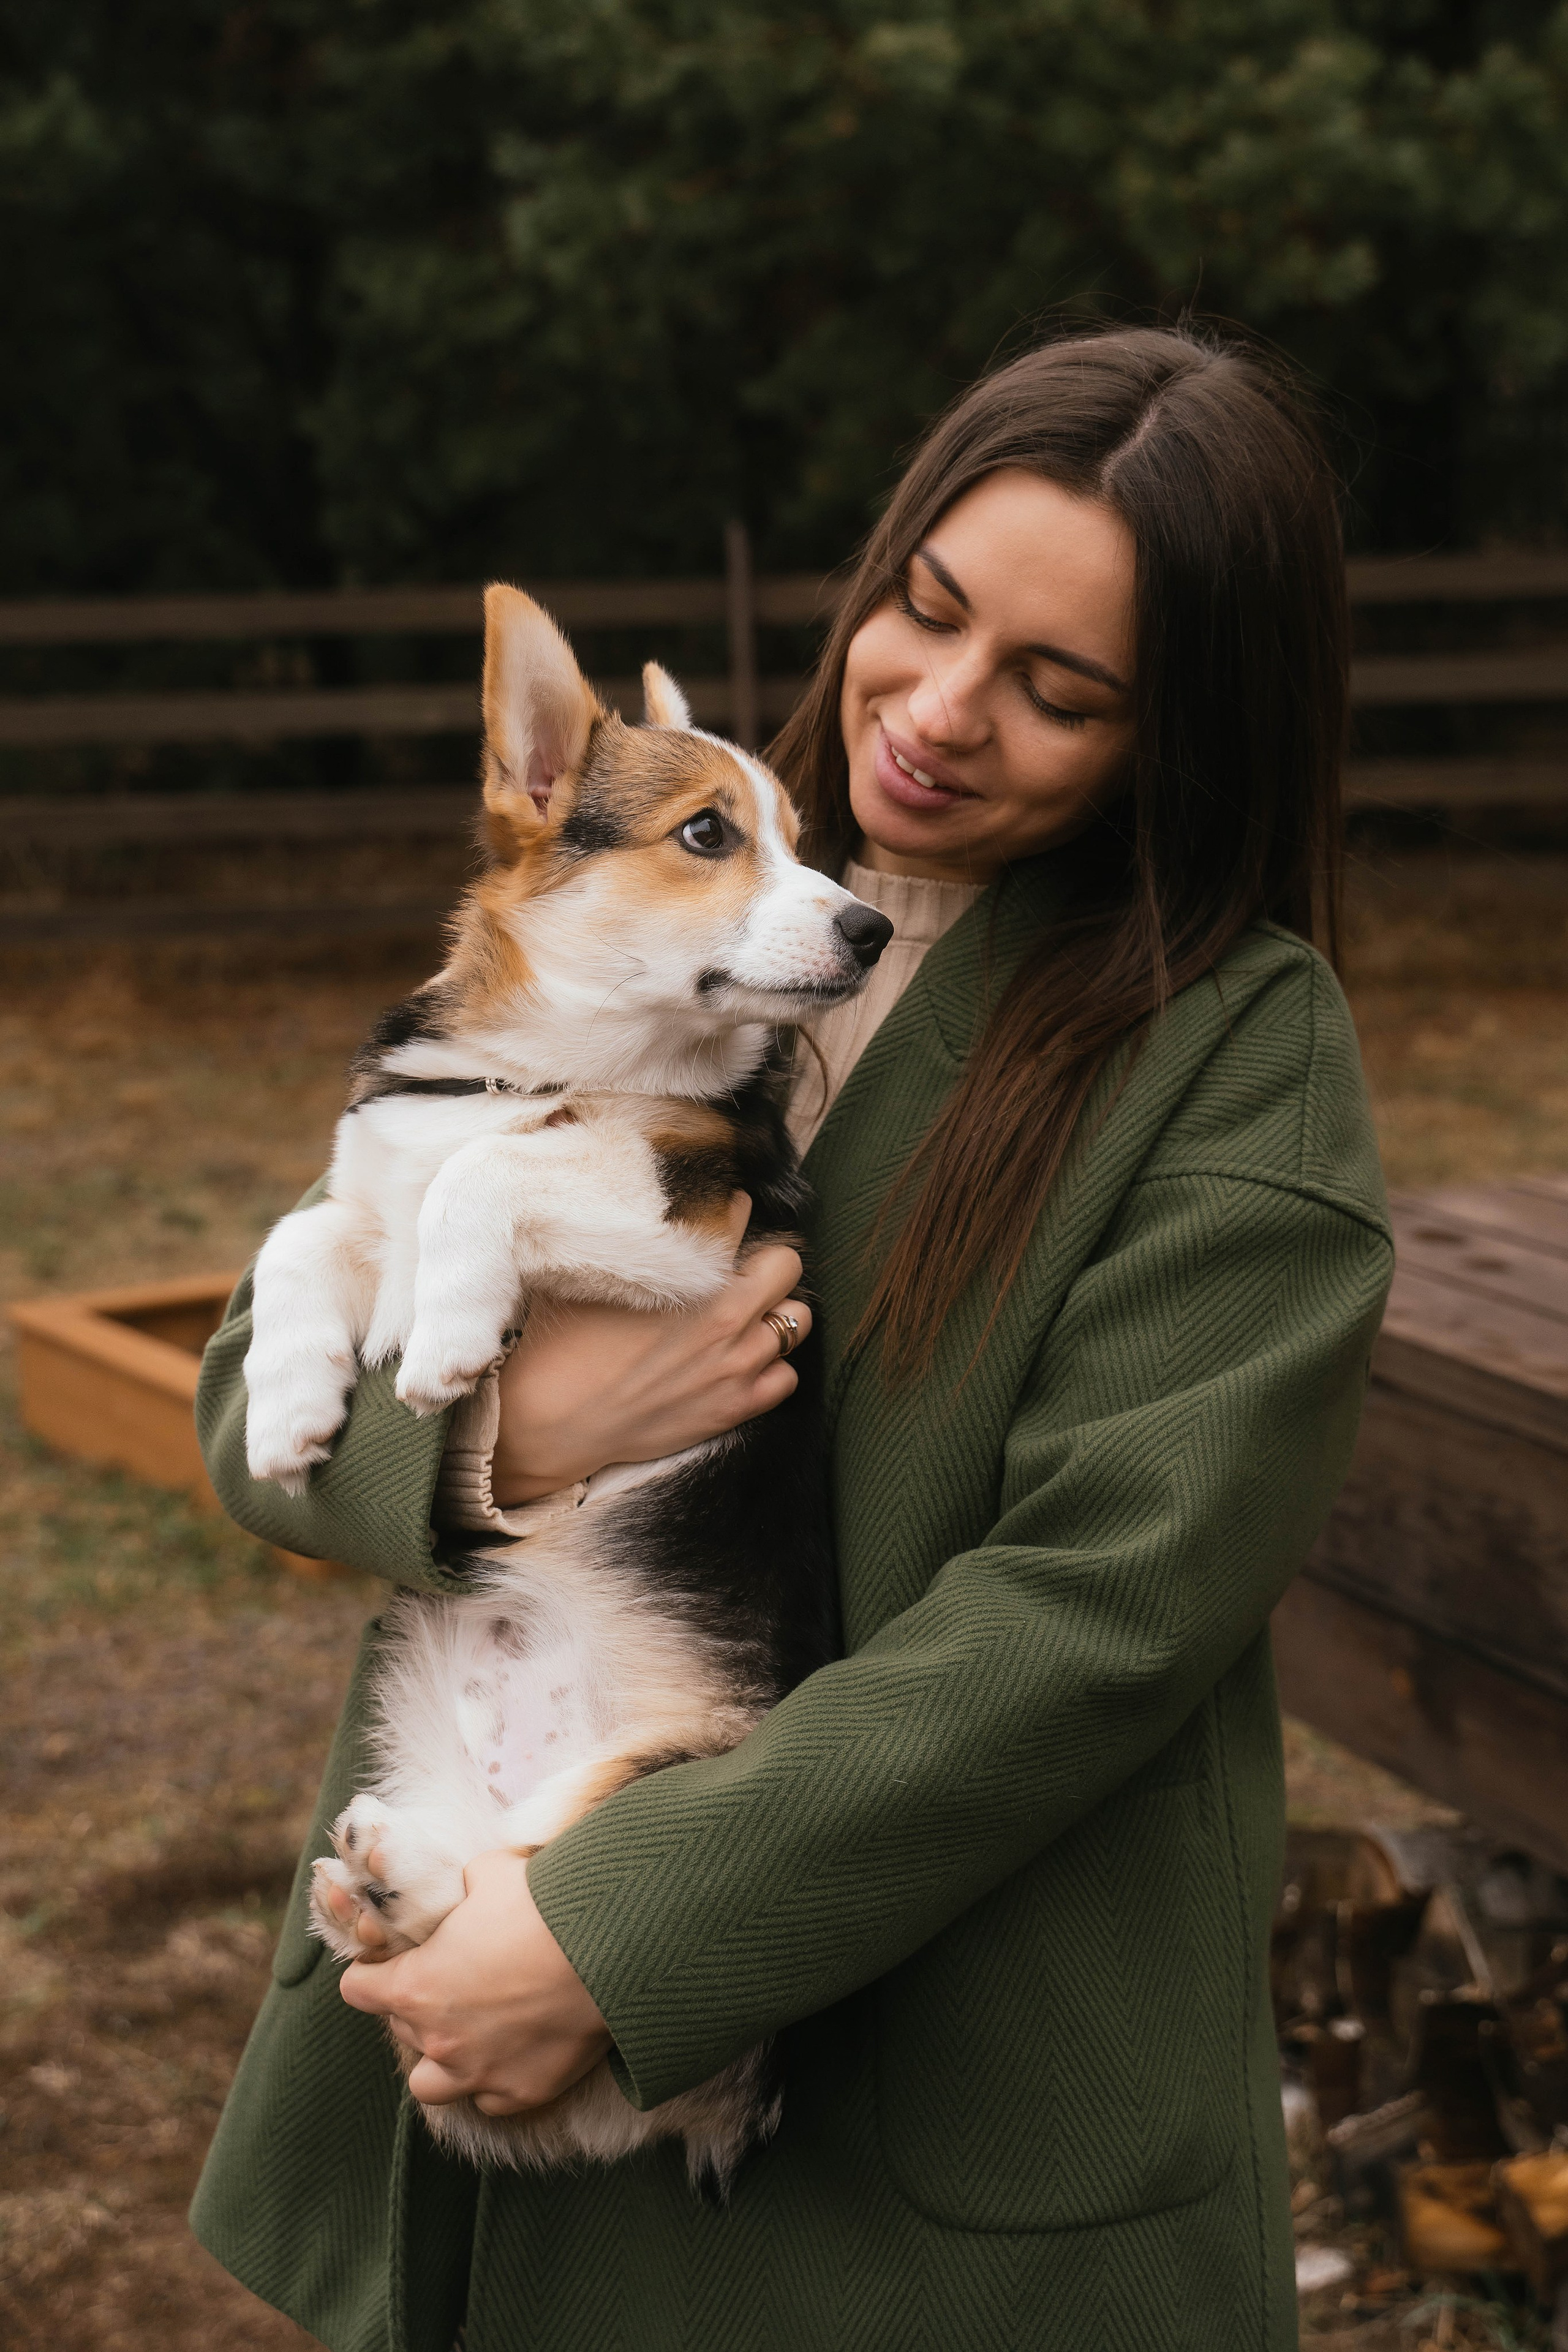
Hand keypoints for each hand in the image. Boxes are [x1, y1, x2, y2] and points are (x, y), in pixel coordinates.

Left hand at [339, 1849, 611, 2115]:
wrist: (609, 1949)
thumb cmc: (541, 1904)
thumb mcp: (488, 1873)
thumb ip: (461, 1889)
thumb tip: (465, 1888)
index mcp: (415, 1987)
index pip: (356, 1990)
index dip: (371, 1973)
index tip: (391, 1963)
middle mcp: (438, 2040)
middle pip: (401, 2030)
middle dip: (419, 2007)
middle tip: (454, 1981)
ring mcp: (479, 2074)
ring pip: (430, 2086)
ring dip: (442, 2061)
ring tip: (470, 2035)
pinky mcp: (522, 2093)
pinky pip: (490, 2099)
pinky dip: (494, 2079)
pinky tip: (516, 2050)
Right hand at [491, 1192, 811, 1504]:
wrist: (555, 1423)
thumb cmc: (565, 1344)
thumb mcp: (596, 1276)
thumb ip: (640, 1242)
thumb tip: (655, 1210)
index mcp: (691, 1279)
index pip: (740, 1218)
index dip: (732, 1210)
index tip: (725, 1213)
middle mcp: (727, 1320)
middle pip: (788, 1265)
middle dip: (768, 1261)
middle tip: (742, 1270)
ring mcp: (737, 1368)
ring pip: (798, 1321)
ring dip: (776, 1313)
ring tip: (746, 1317)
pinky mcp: (735, 1409)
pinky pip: (787, 1377)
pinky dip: (773, 1366)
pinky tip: (741, 1362)